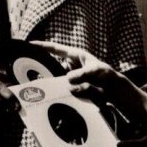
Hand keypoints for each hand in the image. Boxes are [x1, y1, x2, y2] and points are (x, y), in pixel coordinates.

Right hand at [31, 41, 146, 123]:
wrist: (121, 98)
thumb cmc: (112, 80)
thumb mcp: (100, 73)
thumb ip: (84, 74)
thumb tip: (68, 80)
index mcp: (77, 56)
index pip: (58, 48)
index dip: (44, 46)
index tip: (29, 44)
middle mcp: (73, 68)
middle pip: (53, 65)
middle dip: (41, 69)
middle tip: (25, 72)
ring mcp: (73, 81)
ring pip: (56, 81)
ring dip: (49, 86)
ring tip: (36, 90)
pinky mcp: (74, 93)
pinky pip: (62, 94)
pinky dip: (57, 97)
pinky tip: (50, 102)